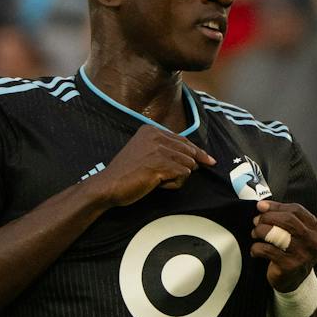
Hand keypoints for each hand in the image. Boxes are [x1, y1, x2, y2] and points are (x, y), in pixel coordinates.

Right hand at [89, 124, 215, 207]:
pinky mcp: (159, 164)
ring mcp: (157, 149)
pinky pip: (183, 174)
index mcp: (151, 130)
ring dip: (177, 177)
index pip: (183, 140)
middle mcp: (155, 135)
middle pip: (188, 152)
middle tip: (172, 178)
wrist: (108, 186)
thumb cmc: (126, 175)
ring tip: (158, 181)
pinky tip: (159, 185)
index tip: (209, 160)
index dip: (198, 152)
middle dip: (186, 167)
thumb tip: (195, 160)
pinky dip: (175, 183)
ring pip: (188, 164)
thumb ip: (165, 151)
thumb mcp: (145, 154)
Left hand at [251, 200, 316, 292]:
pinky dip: (256, 248)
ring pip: (276, 233)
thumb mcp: (296, 233)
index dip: (276, 206)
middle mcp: (315, 242)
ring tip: (255, 234)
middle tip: (256, 221)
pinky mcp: (290, 266)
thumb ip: (285, 218)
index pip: (296, 210)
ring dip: (260, 231)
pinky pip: (267, 250)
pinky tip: (255, 250)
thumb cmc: (292, 251)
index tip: (260, 206)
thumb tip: (261, 205)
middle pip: (287, 220)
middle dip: (267, 218)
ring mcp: (304, 255)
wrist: (293, 281)